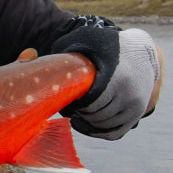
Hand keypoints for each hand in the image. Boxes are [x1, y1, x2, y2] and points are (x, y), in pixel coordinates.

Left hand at [53, 22, 162, 139]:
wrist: (143, 51)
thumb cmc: (107, 45)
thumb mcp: (87, 40)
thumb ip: (63, 49)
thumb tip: (29, 54)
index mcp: (117, 77)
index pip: (90, 103)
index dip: (77, 103)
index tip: (72, 94)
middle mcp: (131, 94)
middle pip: (96, 115)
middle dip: (82, 111)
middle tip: (75, 102)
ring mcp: (138, 106)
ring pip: (104, 125)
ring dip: (89, 121)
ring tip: (80, 110)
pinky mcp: (140, 115)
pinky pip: (114, 133)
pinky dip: (98, 131)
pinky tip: (85, 122)